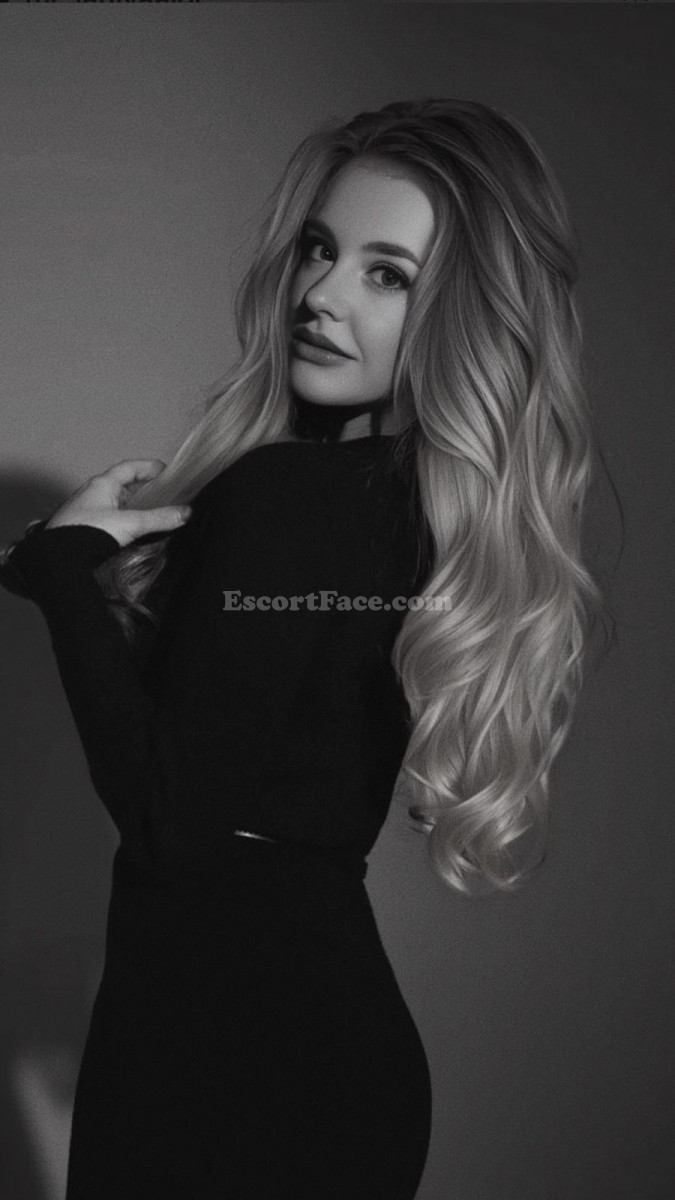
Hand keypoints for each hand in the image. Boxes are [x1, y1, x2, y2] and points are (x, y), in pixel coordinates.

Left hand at [44, 460, 190, 548]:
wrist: (59, 558)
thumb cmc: (88, 533)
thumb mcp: (131, 523)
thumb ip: (159, 519)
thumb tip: (185, 513)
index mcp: (102, 484)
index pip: (129, 467)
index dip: (148, 467)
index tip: (164, 471)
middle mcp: (92, 493)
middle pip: (122, 483)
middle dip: (142, 486)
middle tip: (161, 491)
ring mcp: (86, 509)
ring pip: (114, 500)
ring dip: (132, 503)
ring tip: (150, 511)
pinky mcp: (83, 526)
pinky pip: (107, 515)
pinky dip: (122, 517)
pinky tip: (130, 529)